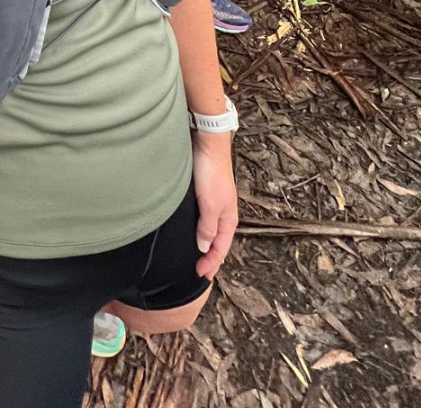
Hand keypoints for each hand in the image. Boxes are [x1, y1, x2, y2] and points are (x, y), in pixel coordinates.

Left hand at [191, 131, 237, 278]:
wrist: (207, 144)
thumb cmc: (211, 173)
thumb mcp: (210, 204)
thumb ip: (208, 227)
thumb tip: (205, 248)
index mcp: (228, 219)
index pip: (221, 249)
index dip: (211, 264)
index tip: (199, 276)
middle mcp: (223, 213)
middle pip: (218, 242)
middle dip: (210, 259)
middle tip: (199, 273)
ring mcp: (214, 203)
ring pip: (211, 231)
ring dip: (205, 245)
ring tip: (196, 257)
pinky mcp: (204, 194)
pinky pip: (204, 219)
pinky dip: (200, 230)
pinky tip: (191, 232)